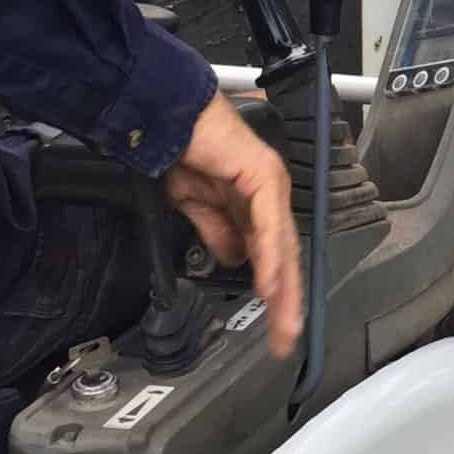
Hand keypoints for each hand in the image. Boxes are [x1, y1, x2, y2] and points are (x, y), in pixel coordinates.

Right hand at [164, 90, 302, 357]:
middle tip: (286, 337)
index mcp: (255, 203)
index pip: (273, 254)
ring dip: (284, 287)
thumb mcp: (196, 205)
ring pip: (282, 245)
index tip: (275, 324)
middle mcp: (269, 195)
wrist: (166, 116)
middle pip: (285, 255)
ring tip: (283, 320)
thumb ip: (218, 232)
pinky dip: (269, 257)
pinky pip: (268, 224)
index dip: (276, 290)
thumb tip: (234, 261)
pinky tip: (269, 284)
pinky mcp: (262, 175)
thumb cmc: (180, 150)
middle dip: (287, 300)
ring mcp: (270, 184)